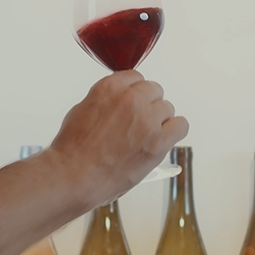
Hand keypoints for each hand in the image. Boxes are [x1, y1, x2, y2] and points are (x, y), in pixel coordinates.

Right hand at [49, 70, 188, 202]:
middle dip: (147, 105)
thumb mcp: (83, 109)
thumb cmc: (73, 150)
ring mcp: (147, 119)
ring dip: (159, 120)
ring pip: (167, 108)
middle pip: (154, 91)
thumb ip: (107, 100)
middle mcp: (131, 99)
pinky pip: (181, 126)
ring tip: (145, 136)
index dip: (135, 92)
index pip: (135, 77)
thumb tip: (120, 101)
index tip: (134, 102)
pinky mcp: (159, 141)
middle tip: (139, 122)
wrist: (74, 176)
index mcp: (110, 88)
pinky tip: (163, 139)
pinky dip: (174, 131)